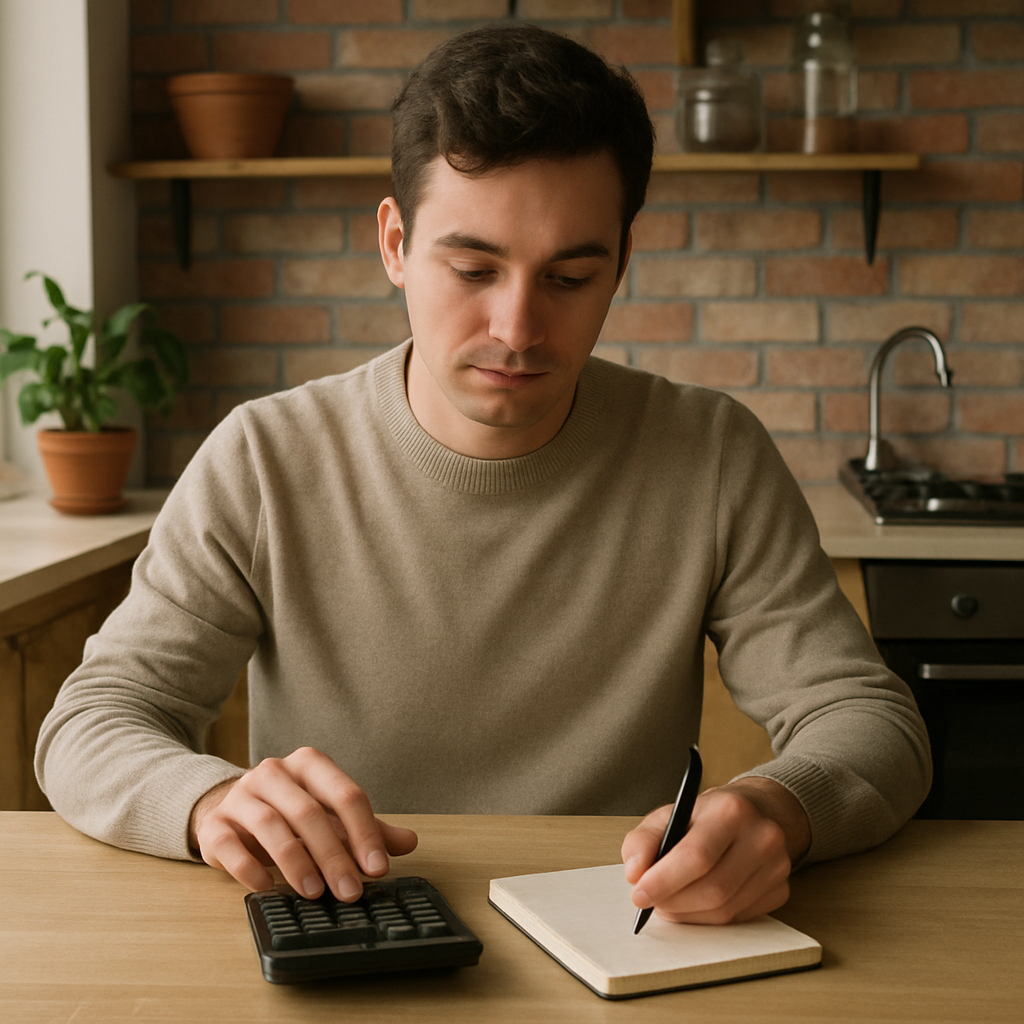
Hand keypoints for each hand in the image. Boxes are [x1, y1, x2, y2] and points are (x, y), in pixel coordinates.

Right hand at [189, 746, 417, 901]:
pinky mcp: (214, 824)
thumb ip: (368, 828)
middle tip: (350, 891)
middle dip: (333, 855)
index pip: (344, 794)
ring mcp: (240, 796)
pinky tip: (267, 887)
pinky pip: (229, 845)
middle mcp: (273, 772)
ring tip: (314, 892)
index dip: (364, 832)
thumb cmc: (291, 813)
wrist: (229, 809)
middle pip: (309, 812)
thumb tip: (410, 842)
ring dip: (295, 862)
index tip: (378, 868)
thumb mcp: (331, 816)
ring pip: (270, 826)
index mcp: (309, 764)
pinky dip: (249, 868)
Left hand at [621, 777, 809, 924]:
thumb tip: (635, 874)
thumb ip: (643, 840)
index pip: (697, 855)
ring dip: (688, 914)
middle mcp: (762, 836)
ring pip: (724, 909)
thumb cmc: (705, 816)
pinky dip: (708, 917)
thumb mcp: (668, 815)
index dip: (664, 880)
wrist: (753, 812)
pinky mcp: (781, 890)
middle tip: (651, 900)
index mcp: (731, 809)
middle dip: (673, 901)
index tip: (639, 894)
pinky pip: (738, 918)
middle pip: (712, 888)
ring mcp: (777, 866)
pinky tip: (695, 903)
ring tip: (669, 901)